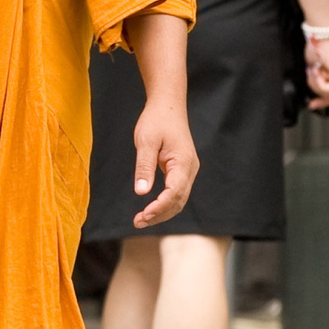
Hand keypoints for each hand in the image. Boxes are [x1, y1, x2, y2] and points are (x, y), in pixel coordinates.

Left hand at [129, 97, 199, 228]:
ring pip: (179, 199)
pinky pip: (176, 192)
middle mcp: (189, 169)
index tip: (144, 215)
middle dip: (160, 214)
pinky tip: (150, 209)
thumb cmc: (156, 120)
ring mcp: (188, 170)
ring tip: (141, 219)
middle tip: (138, 222)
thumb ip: (144, 166)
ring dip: (162, 212)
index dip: (160, 206)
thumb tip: (141, 192)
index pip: (175, 192)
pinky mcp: (181, 170)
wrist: (168, 106)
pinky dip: (164, 203)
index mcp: (183, 162)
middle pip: (179, 201)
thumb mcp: (145, 141)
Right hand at [305, 34, 328, 108]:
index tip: (312, 103)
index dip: (323, 100)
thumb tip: (311, 82)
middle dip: (321, 100)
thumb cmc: (316, 42)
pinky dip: (318, 82)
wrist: (321, 31)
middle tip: (311, 104)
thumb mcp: (313, 63)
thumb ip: (315, 75)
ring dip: (315, 85)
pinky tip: (314, 71)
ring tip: (311, 71)